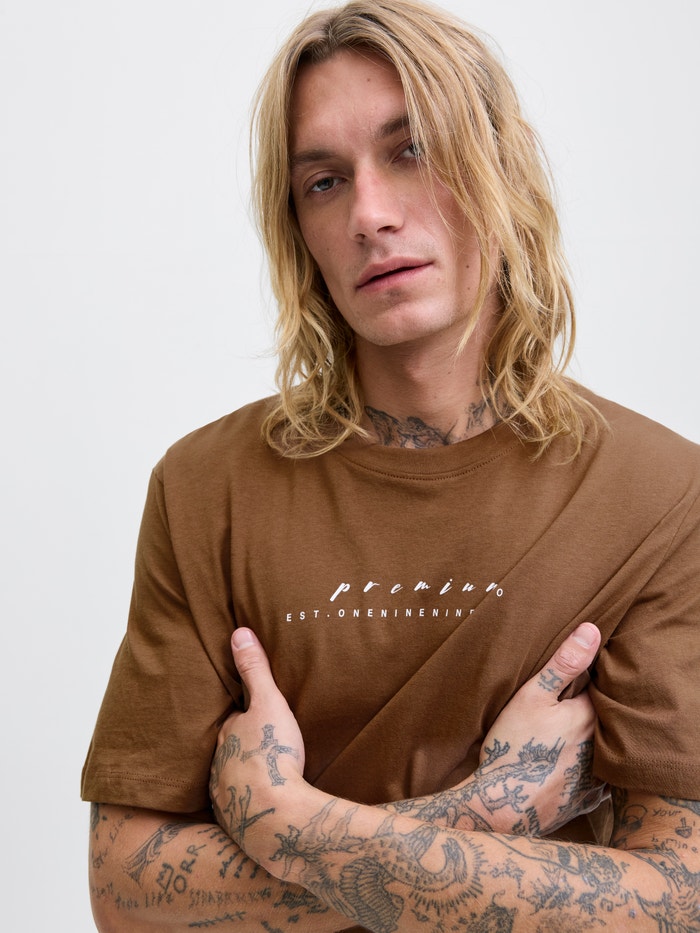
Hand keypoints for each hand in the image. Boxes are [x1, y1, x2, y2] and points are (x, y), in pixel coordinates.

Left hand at [210, 628, 305, 848]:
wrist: (275, 815)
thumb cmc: (273, 755)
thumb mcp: (269, 704)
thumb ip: (255, 670)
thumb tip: (238, 632)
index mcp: (226, 734)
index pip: (232, 719)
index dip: (243, 715)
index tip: (254, 713)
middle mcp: (218, 764)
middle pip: (229, 749)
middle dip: (240, 746)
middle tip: (258, 744)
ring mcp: (224, 795)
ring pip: (230, 778)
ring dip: (242, 776)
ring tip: (260, 775)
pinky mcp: (235, 821)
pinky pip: (239, 807)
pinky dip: (248, 803)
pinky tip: (260, 804)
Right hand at [475, 622, 607, 834]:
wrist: (504, 806)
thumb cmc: (514, 745)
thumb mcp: (532, 695)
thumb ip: (564, 663)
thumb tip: (592, 630)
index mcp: (590, 717)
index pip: (603, 689)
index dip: (592, 680)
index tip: (581, 675)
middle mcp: (601, 747)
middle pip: (606, 721)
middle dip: (594, 711)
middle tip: (571, 705)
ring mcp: (596, 778)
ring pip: (605, 751)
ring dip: (595, 743)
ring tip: (573, 735)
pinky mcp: (587, 800)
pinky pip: (600, 781)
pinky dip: (592, 772)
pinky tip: (576, 767)